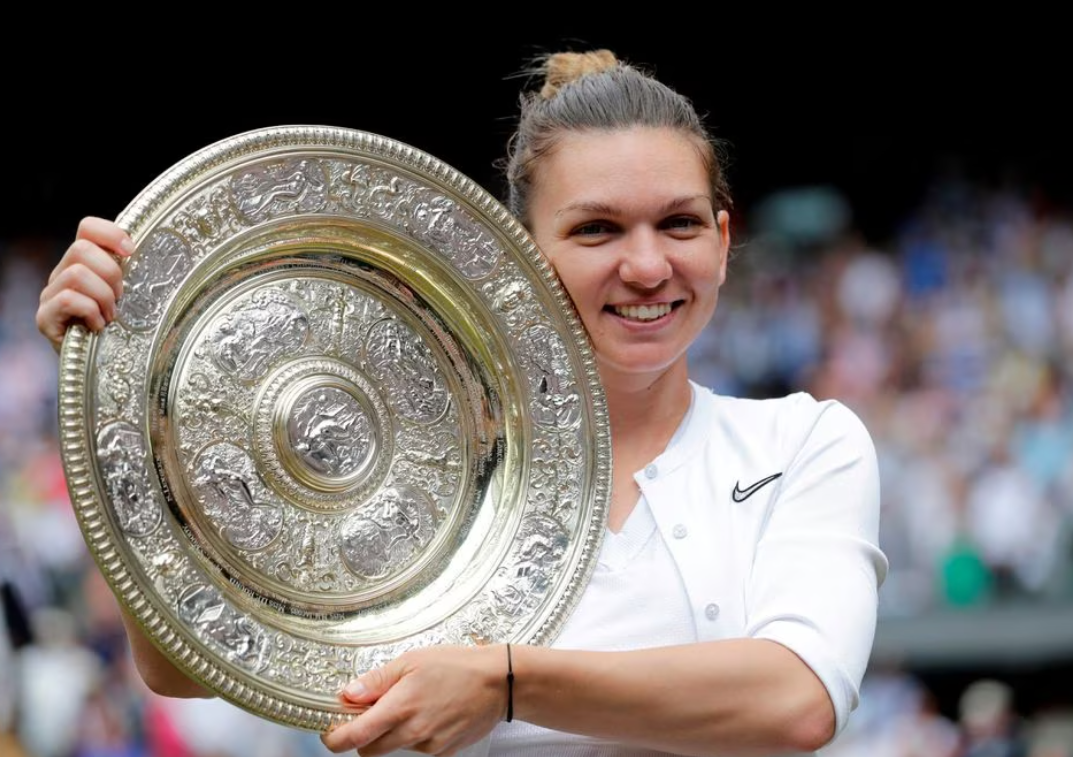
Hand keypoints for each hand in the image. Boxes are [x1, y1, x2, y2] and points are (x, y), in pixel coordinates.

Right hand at [36, 216, 132, 351]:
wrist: (100, 367)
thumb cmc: (119, 329)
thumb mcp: (129, 297)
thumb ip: (131, 274)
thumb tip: (145, 253)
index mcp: (84, 263)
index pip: (87, 228)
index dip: (111, 233)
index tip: (132, 252)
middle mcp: (62, 274)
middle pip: (81, 248)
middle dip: (110, 273)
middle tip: (121, 298)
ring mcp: (50, 295)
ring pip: (76, 274)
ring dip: (102, 296)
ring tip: (110, 316)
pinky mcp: (45, 318)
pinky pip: (67, 299)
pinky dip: (90, 312)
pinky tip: (98, 327)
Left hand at [321, 644, 508, 755]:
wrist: (499, 683)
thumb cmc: (457, 665)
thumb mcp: (412, 660)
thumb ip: (376, 680)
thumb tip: (348, 693)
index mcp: (400, 707)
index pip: (354, 737)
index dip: (335, 739)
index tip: (329, 731)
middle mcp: (412, 732)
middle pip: (369, 750)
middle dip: (362, 736)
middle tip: (369, 713)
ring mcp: (429, 745)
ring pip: (394, 748)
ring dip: (391, 733)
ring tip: (410, 704)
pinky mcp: (443, 752)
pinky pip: (417, 748)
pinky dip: (414, 735)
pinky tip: (429, 712)